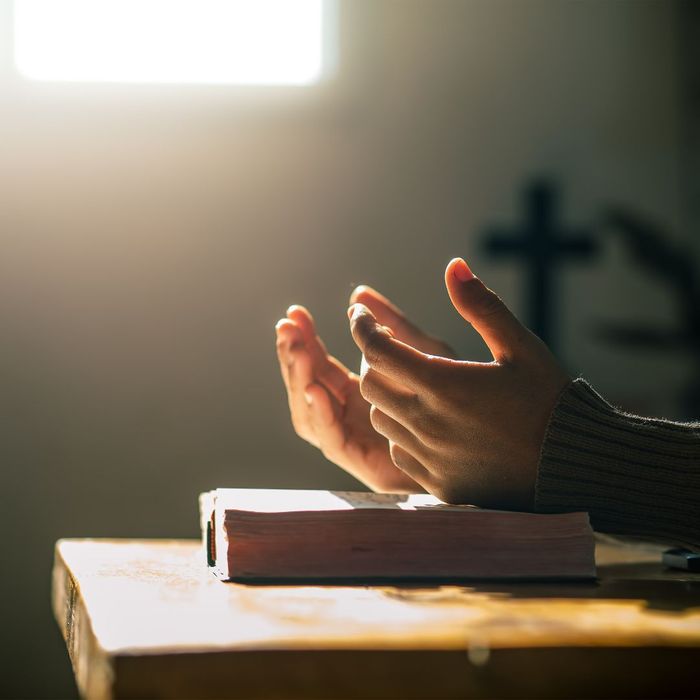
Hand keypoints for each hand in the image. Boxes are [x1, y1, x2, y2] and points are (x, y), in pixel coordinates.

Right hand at [275, 287, 454, 492]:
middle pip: (309, 387)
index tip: (294, 314)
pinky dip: (321, 417)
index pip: (319, 365)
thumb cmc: (474, 397)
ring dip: (301, 380)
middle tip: (287, 326)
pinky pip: (335, 442)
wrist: (514, 444)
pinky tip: (316, 388)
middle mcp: (357, 419)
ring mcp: (362, 442)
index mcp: (365, 393)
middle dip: (294, 357)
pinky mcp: (371, 465)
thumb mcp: (428, 353)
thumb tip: (359, 291)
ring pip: (313, 415)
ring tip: (297, 348)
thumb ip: (394, 325)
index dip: (303, 341)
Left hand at [348, 258, 570, 510]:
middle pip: (370, 384)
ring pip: (381, 418)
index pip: (377, 349)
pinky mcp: (437, 483)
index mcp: (445, 385)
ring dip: (387, 395)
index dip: (361, 325)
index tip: (359, 312)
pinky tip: (425, 420)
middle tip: (388, 346)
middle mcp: (429, 423)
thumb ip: (482, 306)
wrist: (571, 467)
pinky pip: (398, 450)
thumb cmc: (547, 400)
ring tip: (410, 382)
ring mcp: (430, 457)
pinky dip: (401, 430)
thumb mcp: (520, 346)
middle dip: (373, 359)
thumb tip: (454, 266)